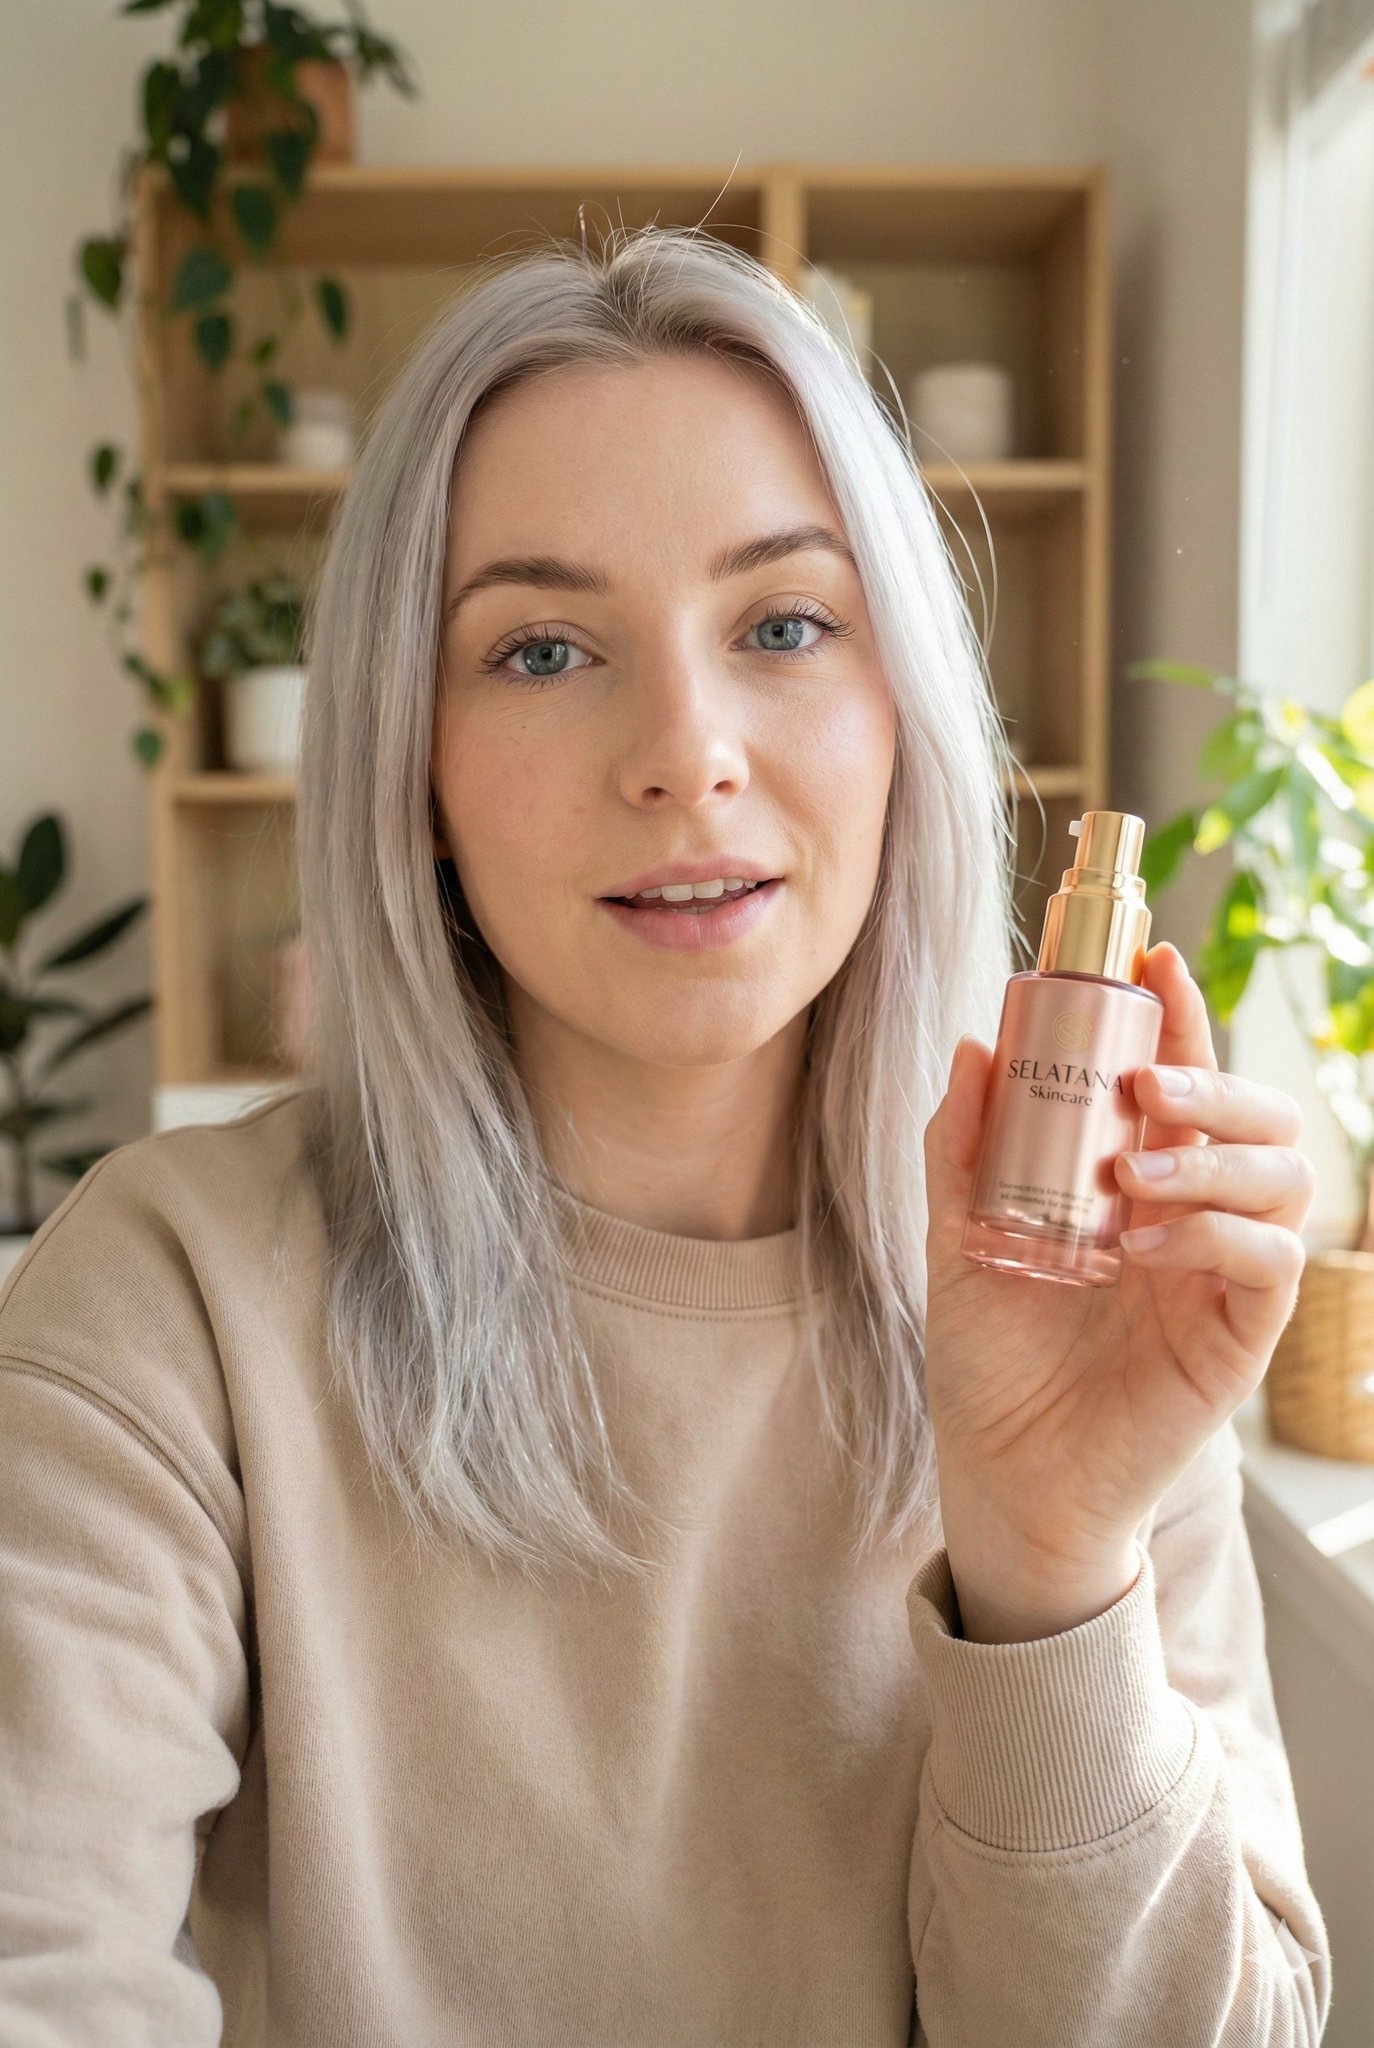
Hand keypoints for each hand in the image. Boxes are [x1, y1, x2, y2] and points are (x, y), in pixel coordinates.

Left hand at [922, 942, 1314, 1639]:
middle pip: (1260, 1114)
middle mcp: (1195, 1213)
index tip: (1153, 959)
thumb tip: (974, 1044)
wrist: (1003, 1472)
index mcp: (1139, 1176)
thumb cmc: (993, 1356)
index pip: (1181, 1075)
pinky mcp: (1240, 1334)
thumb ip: (963, 1147)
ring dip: (1213, 1157)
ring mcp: (1224, 1272)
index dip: (1181, 1013)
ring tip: (1133, 1175)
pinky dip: (1218, 1236)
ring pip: (1283, 1176)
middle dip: (1216, 1080)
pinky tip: (1148, 1245)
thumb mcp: (957, 1235)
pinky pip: (1271, 1261)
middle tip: (1146, 1088)